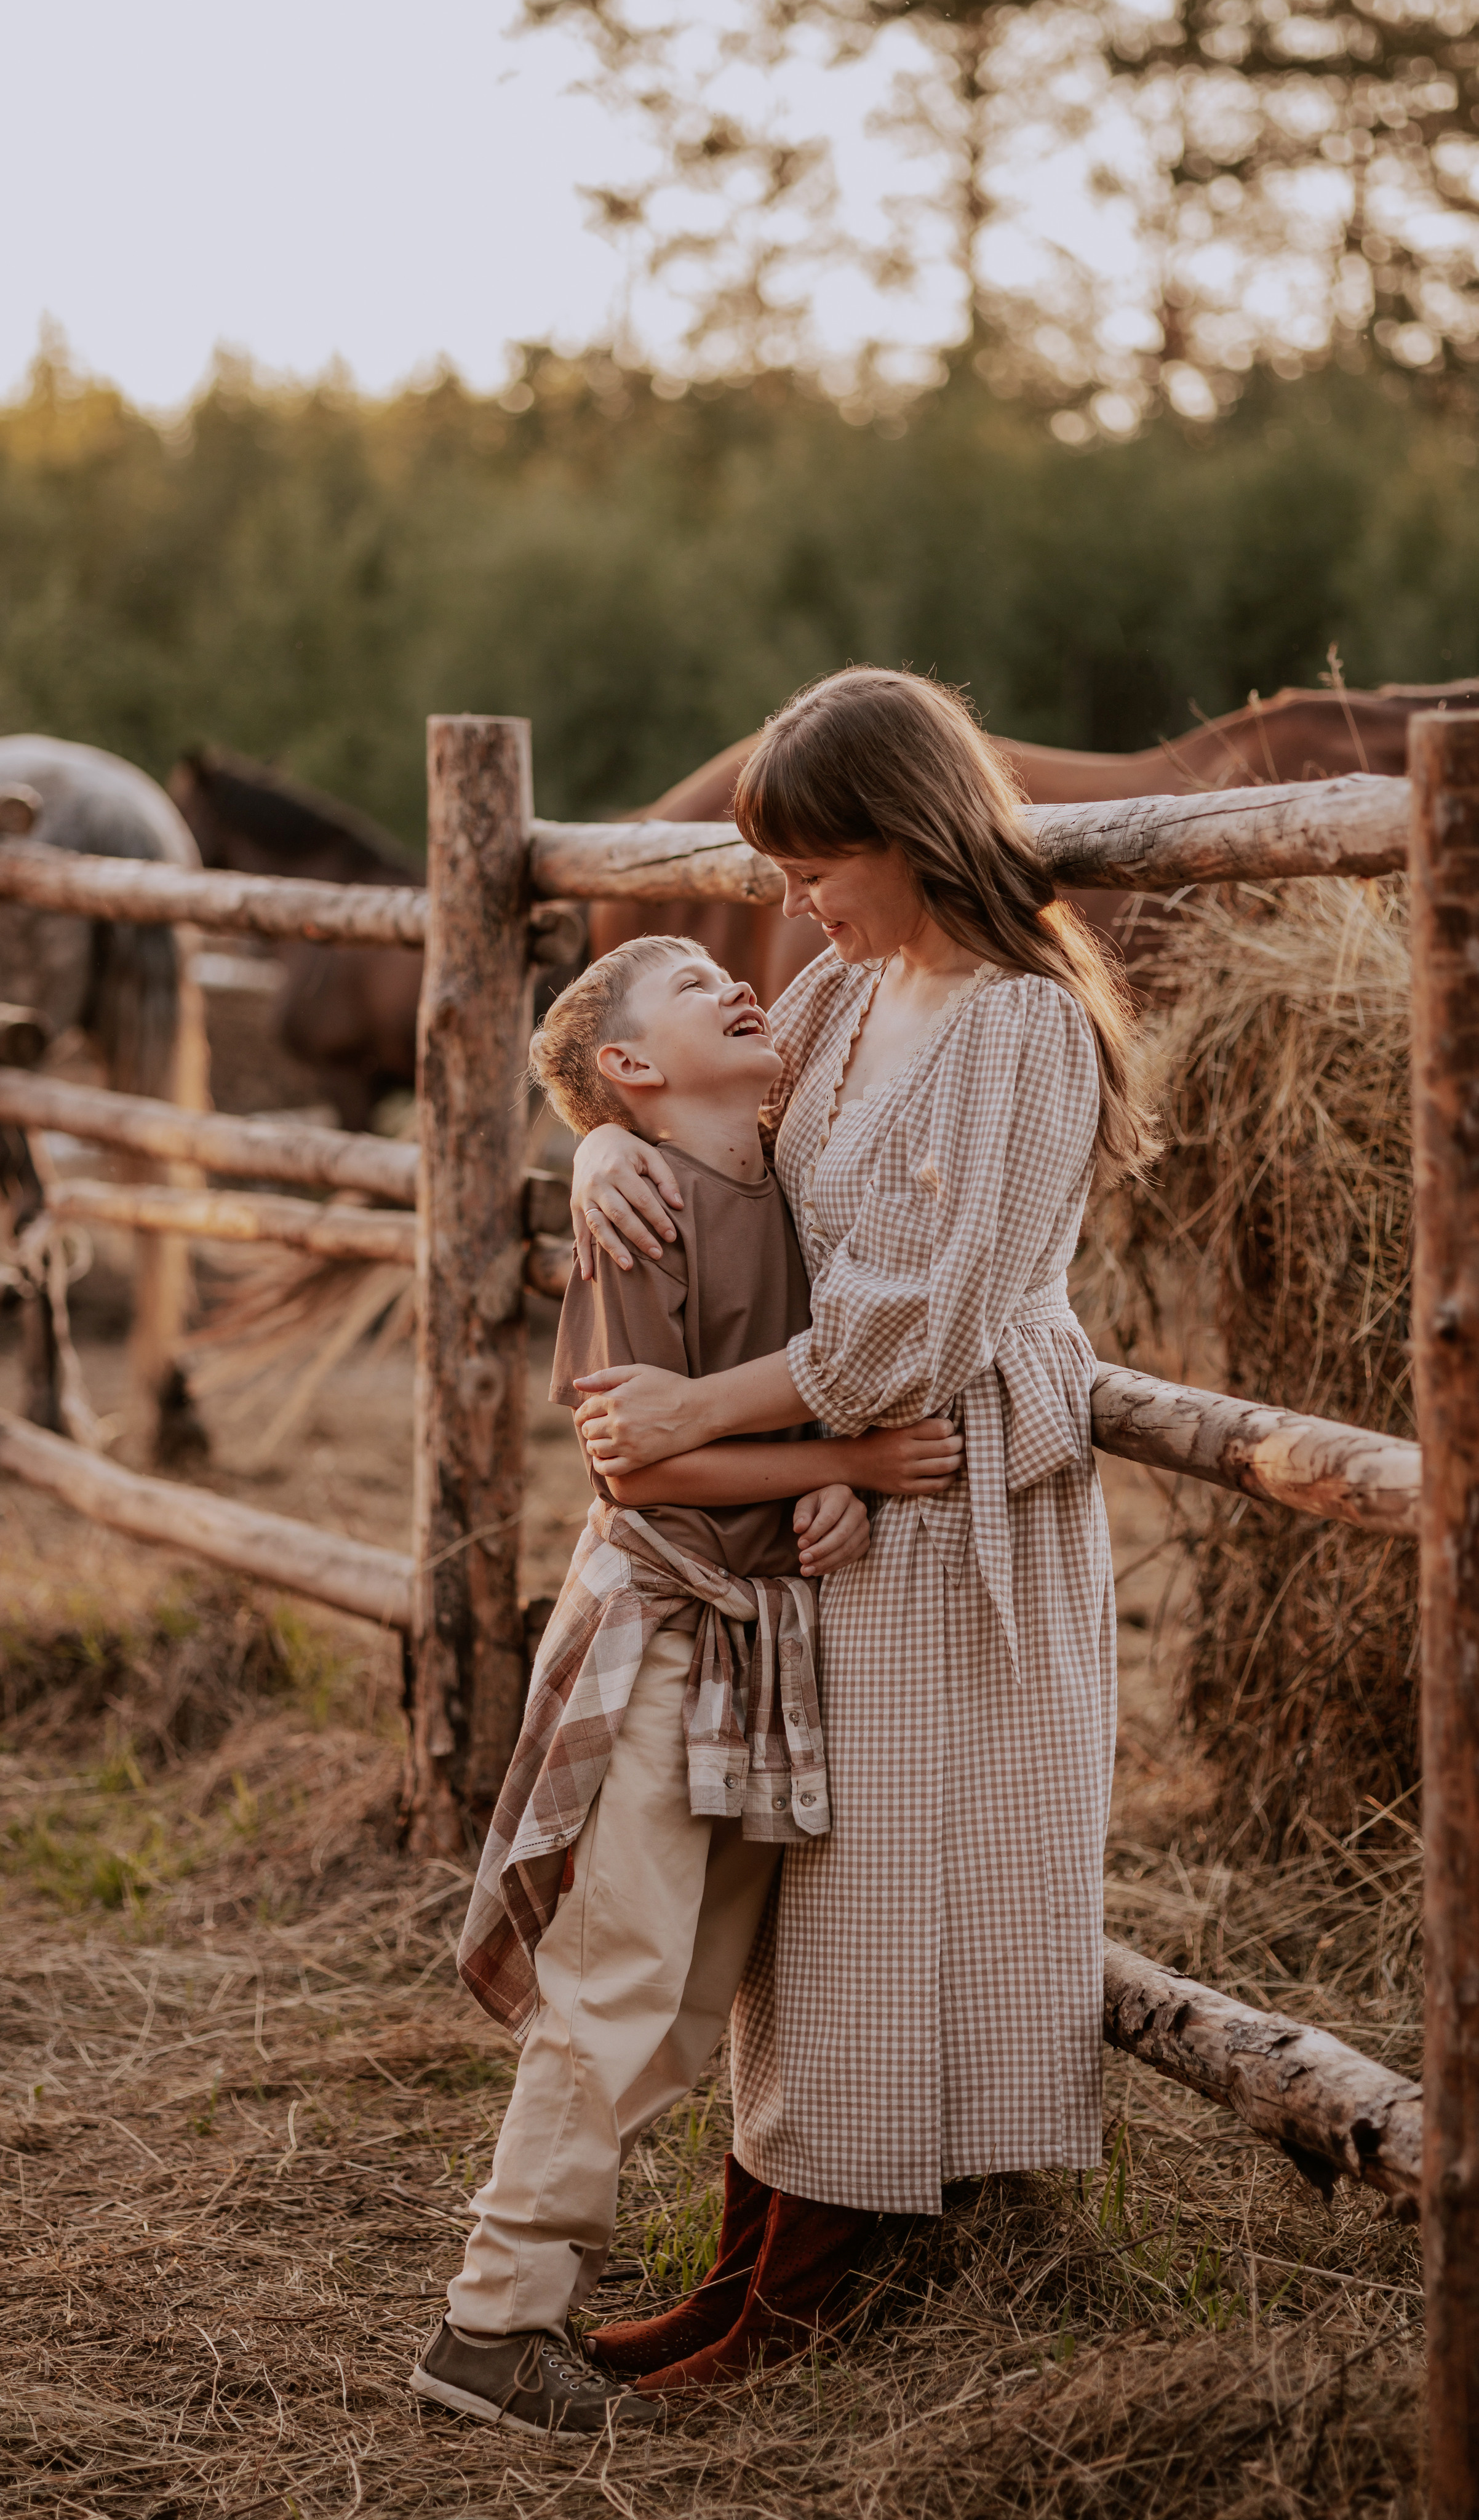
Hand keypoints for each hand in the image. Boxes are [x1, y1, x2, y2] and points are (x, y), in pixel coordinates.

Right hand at [570, 1123, 682, 1277]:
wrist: (594, 1140)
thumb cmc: (628, 1150)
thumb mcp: (649, 1155)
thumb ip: (665, 1178)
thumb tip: (678, 1206)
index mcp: (618, 1168)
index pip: (641, 1199)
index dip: (657, 1219)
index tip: (671, 1236)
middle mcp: (597, 1183)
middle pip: (620, 1214)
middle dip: (639, 1236)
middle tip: (658, 1255)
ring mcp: (584, 1196)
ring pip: (598, 1226)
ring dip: (612, 1248)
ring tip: (629, 1267)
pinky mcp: (575, 1206)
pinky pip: (579, 1233)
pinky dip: (583, 1255)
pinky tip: (590, 1276)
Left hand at [574, 1363, 704, 1472]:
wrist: (700, 1410)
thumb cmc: (670, 1386)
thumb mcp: (638, 1372)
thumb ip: (605, 1376)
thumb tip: (576, 1383)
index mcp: (615, 1398)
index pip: (584, 1410)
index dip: (586, 1412)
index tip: (592, 1415)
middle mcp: (617, 1422)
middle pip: (588, 1430)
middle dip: (591, 1427)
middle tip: (602, 1427)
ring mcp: (627, 1443)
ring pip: (595, 1449)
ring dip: (596, 1445)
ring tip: (607, 1440)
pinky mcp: (638, 1460)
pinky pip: (607, 1469)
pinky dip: (602, 1465)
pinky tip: (607, 1458)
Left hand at [793, 1485, 870, 1577]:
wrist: (833, 1509)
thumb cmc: (817, 1505)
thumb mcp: (805, 1504)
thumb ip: (801, 1514)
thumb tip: (799, 1528)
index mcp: (843, 1494)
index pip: (830, 1516)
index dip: (815, 1532)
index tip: (800, 1544)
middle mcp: (859, 1509)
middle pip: (841, 1534)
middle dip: (821, 1550)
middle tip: (803, 1559)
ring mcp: (865, 1526)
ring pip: (847, 1548)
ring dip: (826, 1562)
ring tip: (807, 1569)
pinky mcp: (865, 1541)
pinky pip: (851, 1557)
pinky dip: (833, 1566)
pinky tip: (818, 1570)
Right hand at [853, 1417, 963, 1495]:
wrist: (850, 1462)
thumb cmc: (874, 1437)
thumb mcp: (892, 1421)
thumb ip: (917, 1415)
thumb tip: (947, 1403)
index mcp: (903, 1431)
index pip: (942, 1429)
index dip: (951, 1428)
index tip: (949, 1428)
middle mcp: (905, 1451)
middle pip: (947, 1448)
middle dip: (959, 1444)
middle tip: (959, 1441)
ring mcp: (905, 1471)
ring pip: (945, 1467)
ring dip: (958, 1460)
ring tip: (958, 1455)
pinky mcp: (904, 1487)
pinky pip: (936, 1485)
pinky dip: (949, 1478)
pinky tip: (949, 1472)